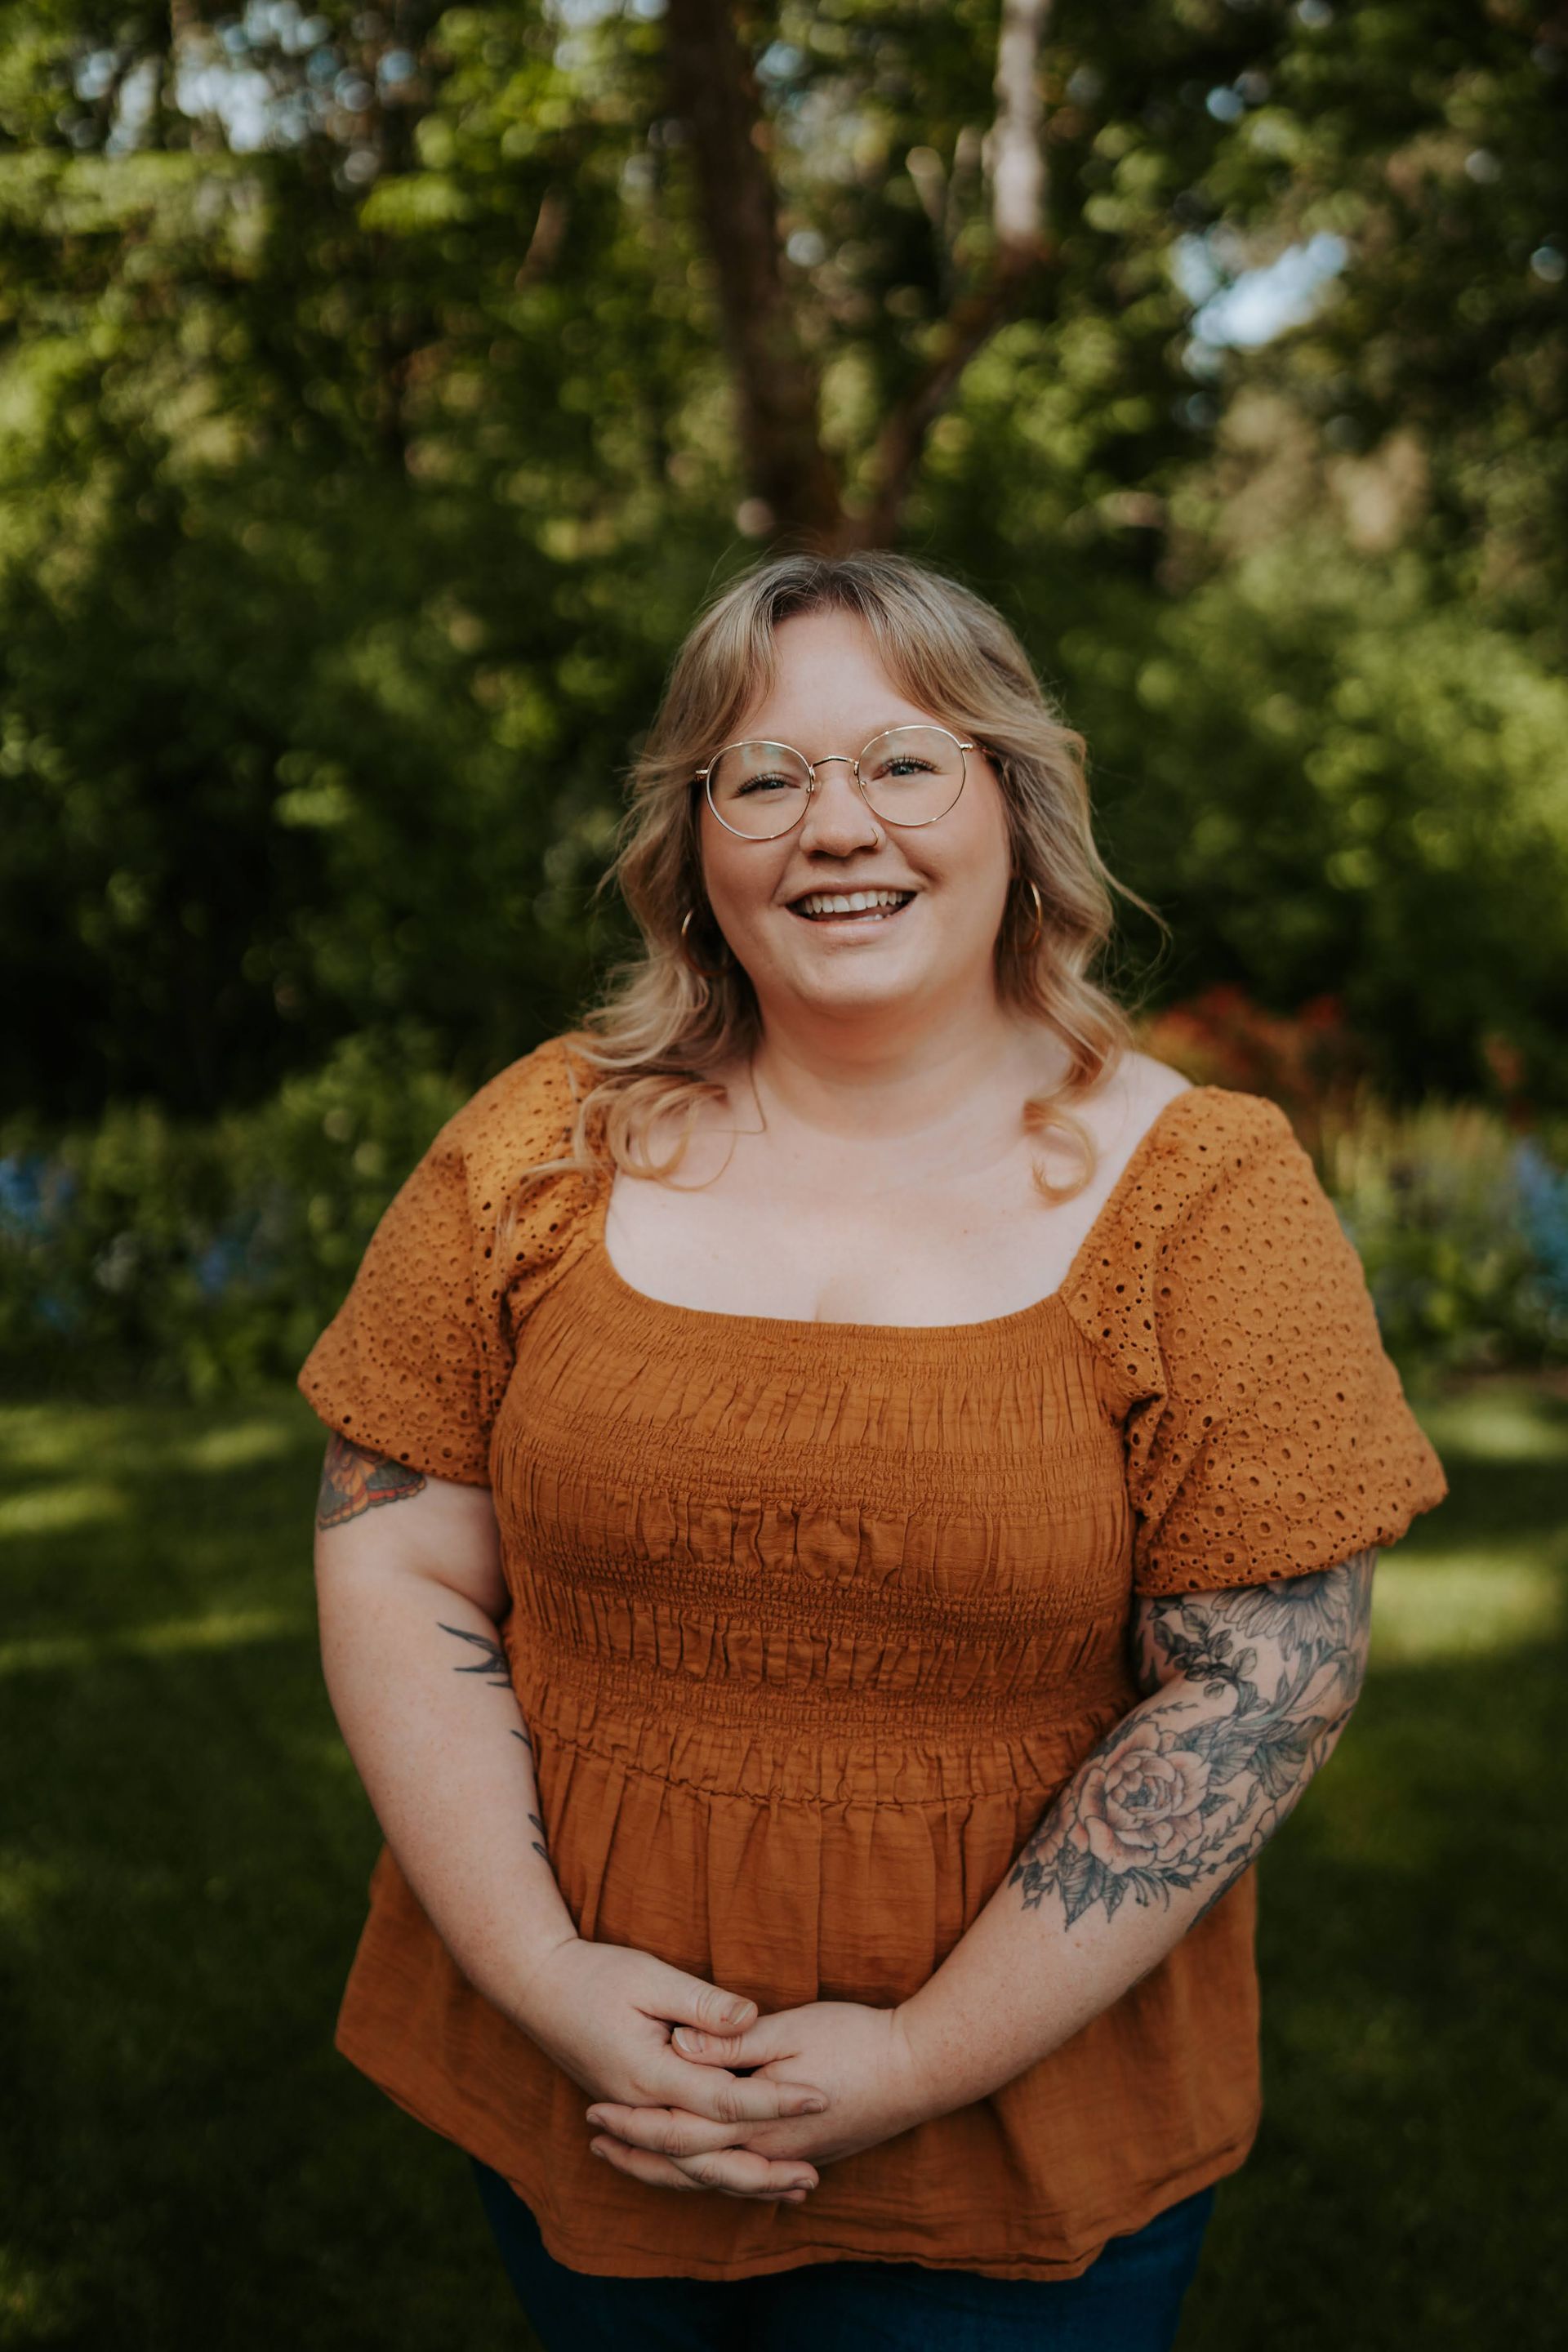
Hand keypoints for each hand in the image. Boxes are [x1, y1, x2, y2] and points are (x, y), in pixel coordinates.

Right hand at [515, 1938, 828, 2202]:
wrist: (536, 1988)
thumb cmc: (594, 1974)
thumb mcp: (650, 1977)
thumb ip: (701, 2004)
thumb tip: (751, 2018)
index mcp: (650, 2074)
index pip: (725, 2097)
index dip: (775, 2100)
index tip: (819, 2097)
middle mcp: (642, 2107)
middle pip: (709, 2155)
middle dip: (764, 2169)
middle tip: (815, 2179)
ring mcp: (635, 2115)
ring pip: (691, 2167)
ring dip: (741, 2182)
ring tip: (790, 2191)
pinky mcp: (634, 2112)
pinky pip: (675, 2157)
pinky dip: (710, 2171)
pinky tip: (739, 2175)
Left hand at [585, 1999, 928, 2190]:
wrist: (922, 2070)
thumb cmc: (856, 2039)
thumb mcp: (789, 2030)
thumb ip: (730, 2045)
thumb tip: (677, 2046)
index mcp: (756, 2122)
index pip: (679, 2132)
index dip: (634, 2123)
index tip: (593, 2111)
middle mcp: (767, 2152)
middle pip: (689, 2165)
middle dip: (641, 2153)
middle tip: (596, 2140)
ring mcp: (789, 2158)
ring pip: (715, 2176)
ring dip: (671, 2166)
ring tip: (633, 2154)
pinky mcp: (806, 2153)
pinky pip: (744, 2174)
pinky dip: (710, 2171)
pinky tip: (699, 2162)